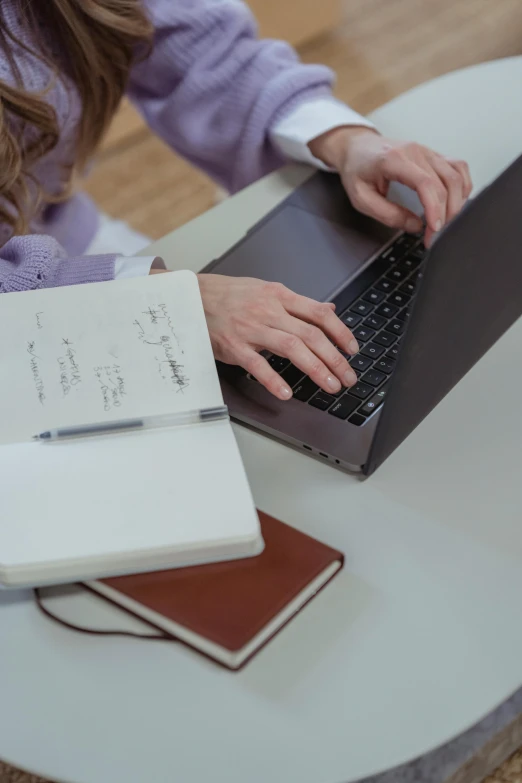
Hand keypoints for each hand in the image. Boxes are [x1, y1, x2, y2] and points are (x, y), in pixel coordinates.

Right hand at [197, 274, 358, 399]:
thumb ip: (298, 304)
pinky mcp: (234, 345)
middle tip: (348, 377)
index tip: (353, 350)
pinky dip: (274, 379)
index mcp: (279, 296)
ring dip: (315, 369)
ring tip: (330, 385)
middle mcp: (269, 310)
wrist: (190, 296)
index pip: (319, 313)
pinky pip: (257, 364)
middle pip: (311, 334)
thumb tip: (328, 310)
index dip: (341, 332)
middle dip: (335, 358)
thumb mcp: (266, 291)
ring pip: (292, 347)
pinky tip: (286, 392)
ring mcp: (251, 328)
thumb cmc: (228, 295)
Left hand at [308, 127, 471, 246]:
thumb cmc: (356, 169)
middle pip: (446, 182)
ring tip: (447, 222)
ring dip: (458, 201)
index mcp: (394, 160)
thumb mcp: (361, 199)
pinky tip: (456, 202)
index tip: (434, 229)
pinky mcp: (433, 155)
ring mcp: (426, 151)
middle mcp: (415, 152)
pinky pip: (457, 167)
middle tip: (436, 235)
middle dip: (447, 213)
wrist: (356, 147)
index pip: (425, 184)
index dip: (435, 209)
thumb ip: (388, 214)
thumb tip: (416, 226)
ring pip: (457, 174)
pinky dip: (462, 186)